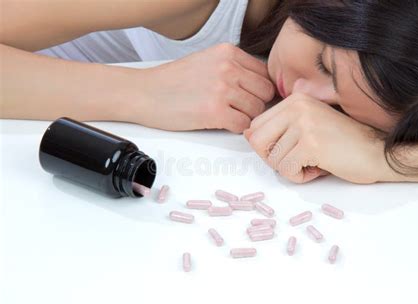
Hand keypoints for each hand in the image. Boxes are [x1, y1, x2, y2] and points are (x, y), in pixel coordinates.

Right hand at [133, 43, 274, 132]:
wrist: (144, 93)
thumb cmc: (172, 81)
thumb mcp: (206, 61)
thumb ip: (233, 68)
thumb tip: (259, 86)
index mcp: (228, 52)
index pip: (264, 73)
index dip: (259, 89)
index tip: (250, 97)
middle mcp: (228, 68)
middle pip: (265, 92)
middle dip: (255, 104)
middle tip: (239, 109)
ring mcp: (222, 89)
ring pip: (257, 110)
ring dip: (245, 117)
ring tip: (226, 115)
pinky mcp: (215, 112)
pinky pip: (243, 125)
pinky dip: (235, 128)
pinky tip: (221, 123)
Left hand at [244, 80, 387, 183]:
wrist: (378, 151)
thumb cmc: (344, 143)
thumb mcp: (309, 125)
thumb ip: (280, 125)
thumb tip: (246, 133)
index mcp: (295, 99)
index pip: (255, 126)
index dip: (267, 146)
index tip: (290, 150)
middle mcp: (297, 106)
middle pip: (256, 141)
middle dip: (273, 158)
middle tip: (297, 159)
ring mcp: (304, 123)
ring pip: (273, 159)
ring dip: (292, 169)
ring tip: (315, 162)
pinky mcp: (311, 144)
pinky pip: (286, 170)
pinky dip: (300, 177)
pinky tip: (320, 168)